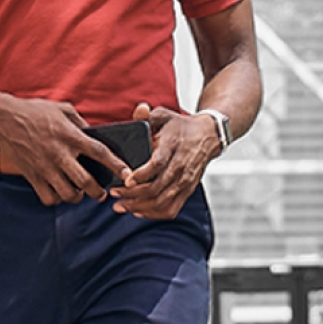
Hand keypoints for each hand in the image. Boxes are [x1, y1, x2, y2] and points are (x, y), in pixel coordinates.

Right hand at [0, 95, 127, 205]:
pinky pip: (48, 198)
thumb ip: (81, 123)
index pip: (99, 152)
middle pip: (86, 182)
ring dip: (78, 197)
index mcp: (70, 135)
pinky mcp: (31, 176)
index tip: (127, 174)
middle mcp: (59, 154)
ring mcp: (44, 167)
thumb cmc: (35, 111)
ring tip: (80, 193)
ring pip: (67, 194)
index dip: (116, 164)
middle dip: (98, 192)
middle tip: (102, 193)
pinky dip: (57, 199)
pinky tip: (59, 192)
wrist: (4, 118)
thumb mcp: (63, 109)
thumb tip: (96, 136)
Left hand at [108, 102, 222, 217]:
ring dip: (139, 207)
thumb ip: (149, 115)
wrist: (208, 136)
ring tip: (120, 206)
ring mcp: (186, 180)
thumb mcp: (165, 115)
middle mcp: (181, 165)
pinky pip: (171, 209)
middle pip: (157, 187)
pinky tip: (138, 212)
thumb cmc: (181, 126)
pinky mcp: (188, 190)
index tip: (126, 180)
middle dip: (132, 195)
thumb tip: (139, 109)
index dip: (142, 174)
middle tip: (114, 194)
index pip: (158, 163)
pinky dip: (153, 214)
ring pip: (162, 201)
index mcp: (173, 145)